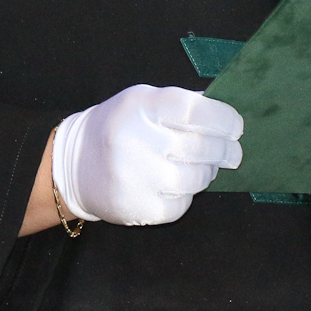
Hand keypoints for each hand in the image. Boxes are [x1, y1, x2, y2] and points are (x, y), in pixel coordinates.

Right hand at [51, 84, 242, 225]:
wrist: (76, 165)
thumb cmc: (121, 127)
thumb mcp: (144, 102)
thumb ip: (182, 105)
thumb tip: (227, 119)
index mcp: (139, 107)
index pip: (193, 111)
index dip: (222, 119)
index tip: (235, 126)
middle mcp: (133, 141)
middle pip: (199, 148)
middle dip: (225, 150)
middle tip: (232, 152)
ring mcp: (134, 178)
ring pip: (195, 179)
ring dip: (208, 172)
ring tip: (204, 167)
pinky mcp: (137, 209)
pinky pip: (182, 204)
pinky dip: (187, 195)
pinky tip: (177, 184)